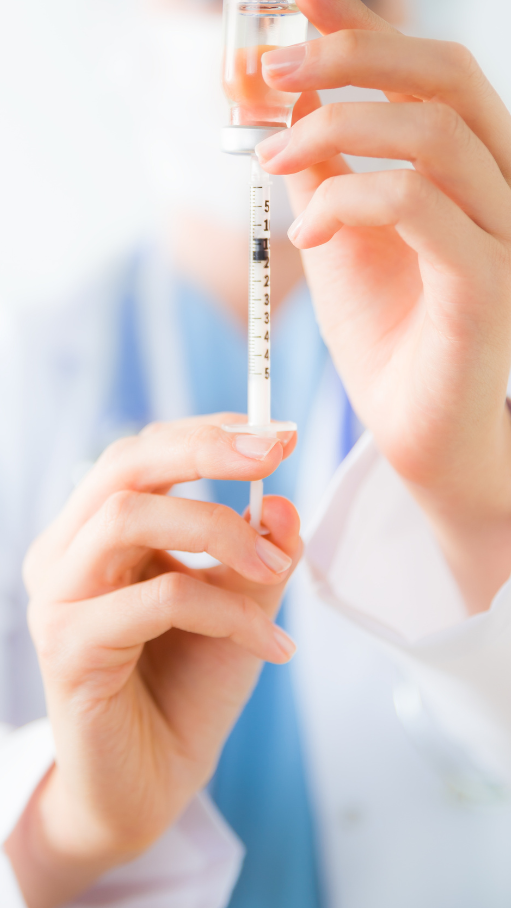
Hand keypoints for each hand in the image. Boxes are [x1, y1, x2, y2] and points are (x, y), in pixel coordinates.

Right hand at [5, 416, 299, 907]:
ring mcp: (59, 598)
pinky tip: (271, 645)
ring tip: (274, 571)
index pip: (144, 454)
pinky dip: (228, 611)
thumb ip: (259, 553)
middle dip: (206, 450)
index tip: (276, 433)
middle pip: (125, 465)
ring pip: (130, 517)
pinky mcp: (68, 648)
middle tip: (274, 453)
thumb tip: (281, 500)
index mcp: (97, 532)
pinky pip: (159, 599)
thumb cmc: (187, 690)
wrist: (152, 785)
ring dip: (220, 530)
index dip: (209, 433)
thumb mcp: (242, 607)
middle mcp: (66, 554)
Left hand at [257, 0, 510, 610]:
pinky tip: (306, 230)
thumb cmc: (390, 337)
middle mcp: (508, 191)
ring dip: (336, 128)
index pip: (435, 71)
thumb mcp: (341, 236)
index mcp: (477, 170)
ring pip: (434, 136)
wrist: (423, 437)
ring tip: (271, 160)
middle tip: (271, 67)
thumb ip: (324, 168)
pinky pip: (421, 208)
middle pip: (449, 79)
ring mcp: (507, 239)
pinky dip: (349, 201)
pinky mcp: (488, 290)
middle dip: (352, 55)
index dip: (370, 21)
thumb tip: (279, 97)